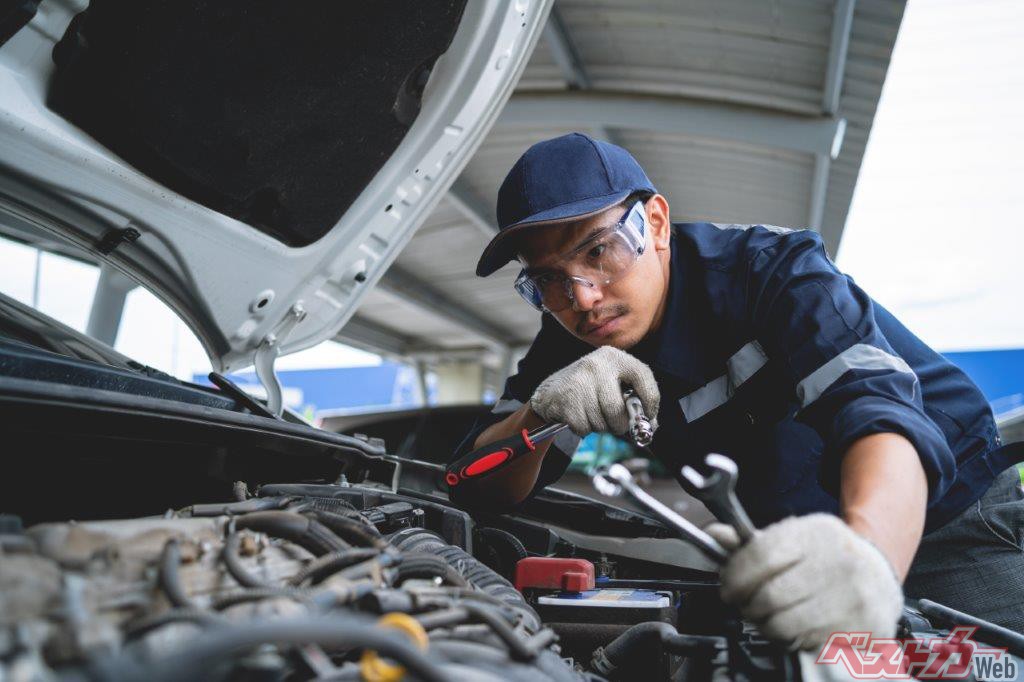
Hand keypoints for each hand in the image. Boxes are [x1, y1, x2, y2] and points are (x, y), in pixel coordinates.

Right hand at [530, 347, 658, 436]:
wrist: (552, 392)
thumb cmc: (590, 390)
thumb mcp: (612, 384)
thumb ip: (634, 401)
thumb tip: (651, 426)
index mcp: (613, 357)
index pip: (643, 376)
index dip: (651, 400)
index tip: (649, 415)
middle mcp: (597, 365)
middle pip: (617, 409)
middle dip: (619, 424)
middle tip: (616, 425)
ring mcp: (579, 381)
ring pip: (601, 422)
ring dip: (600, 427)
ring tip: (593, 415)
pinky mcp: (566, 399)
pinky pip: (584, 428)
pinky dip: (584, 429)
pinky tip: (580, 416)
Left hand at [706, 513, 902, 649]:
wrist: (879, 572)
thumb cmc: (827, 556)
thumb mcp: (794, 537)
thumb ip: (753, 542)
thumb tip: (714, 535)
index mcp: (816, 533)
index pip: (762, 555)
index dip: (736, 576)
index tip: (727, 587)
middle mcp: (839, 561)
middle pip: (770, 595)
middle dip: (747, 605)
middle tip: (744, 606)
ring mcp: (853, 596)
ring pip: (785, 623)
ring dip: (765, 625)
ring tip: (766, 617)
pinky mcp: (862, 626)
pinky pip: (807, 641)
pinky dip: (791, 638)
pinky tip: (793, 626)